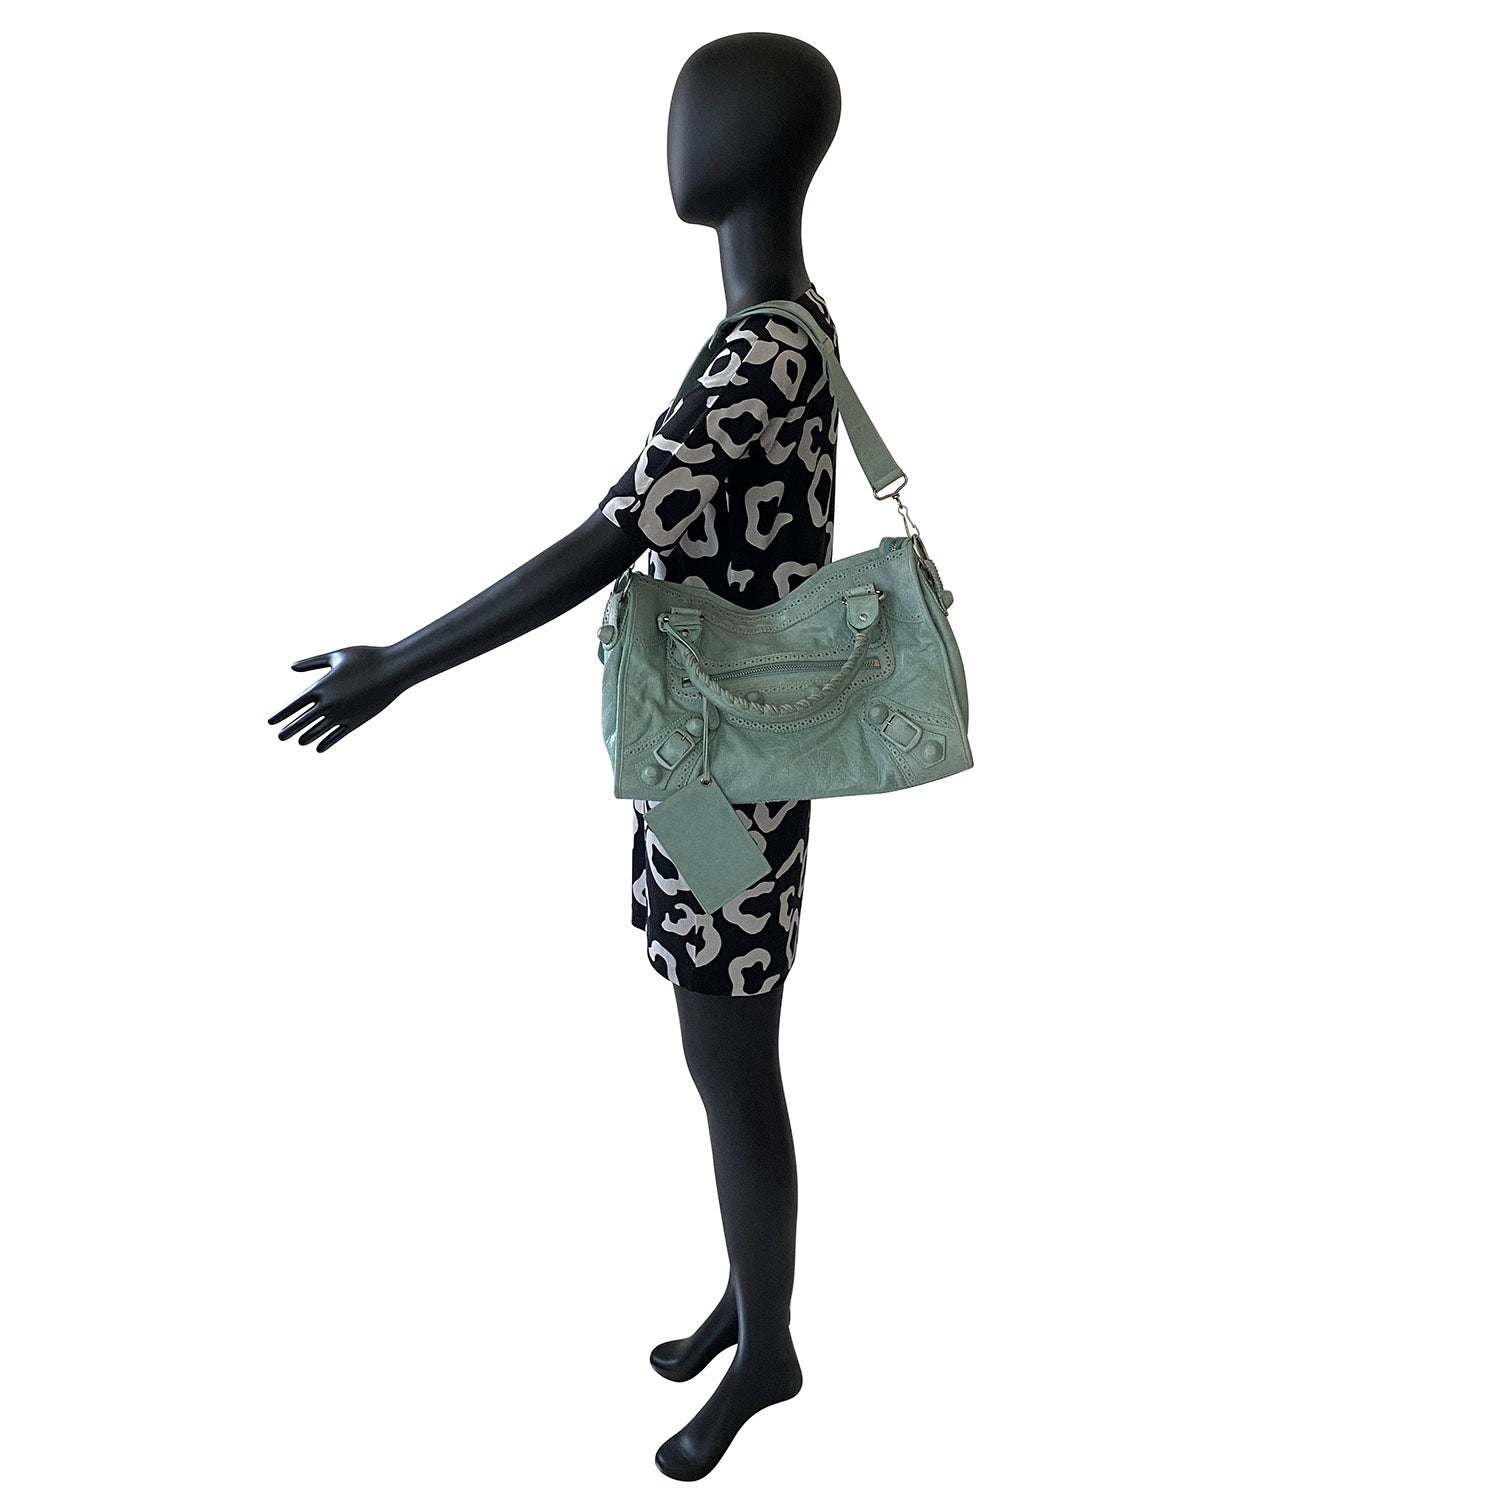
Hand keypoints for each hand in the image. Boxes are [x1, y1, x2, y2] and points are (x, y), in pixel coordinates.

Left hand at [267, 646, 406, 752]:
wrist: (393, 670)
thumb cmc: (366, 658)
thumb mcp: (336, 656)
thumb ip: (313, 663)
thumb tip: (292, 667)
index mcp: (320, 687)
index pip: (293, 705)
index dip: (281, 714)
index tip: (270, 722)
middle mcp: (328, 704)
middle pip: (301, 721)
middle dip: (288, 730)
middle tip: (280, 737)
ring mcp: (341, 715)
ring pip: (317, 731)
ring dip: (306, 737)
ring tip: (299, 741)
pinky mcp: (356, 722)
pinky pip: (336, 736)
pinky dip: (326, 743)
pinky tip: (319, 748)